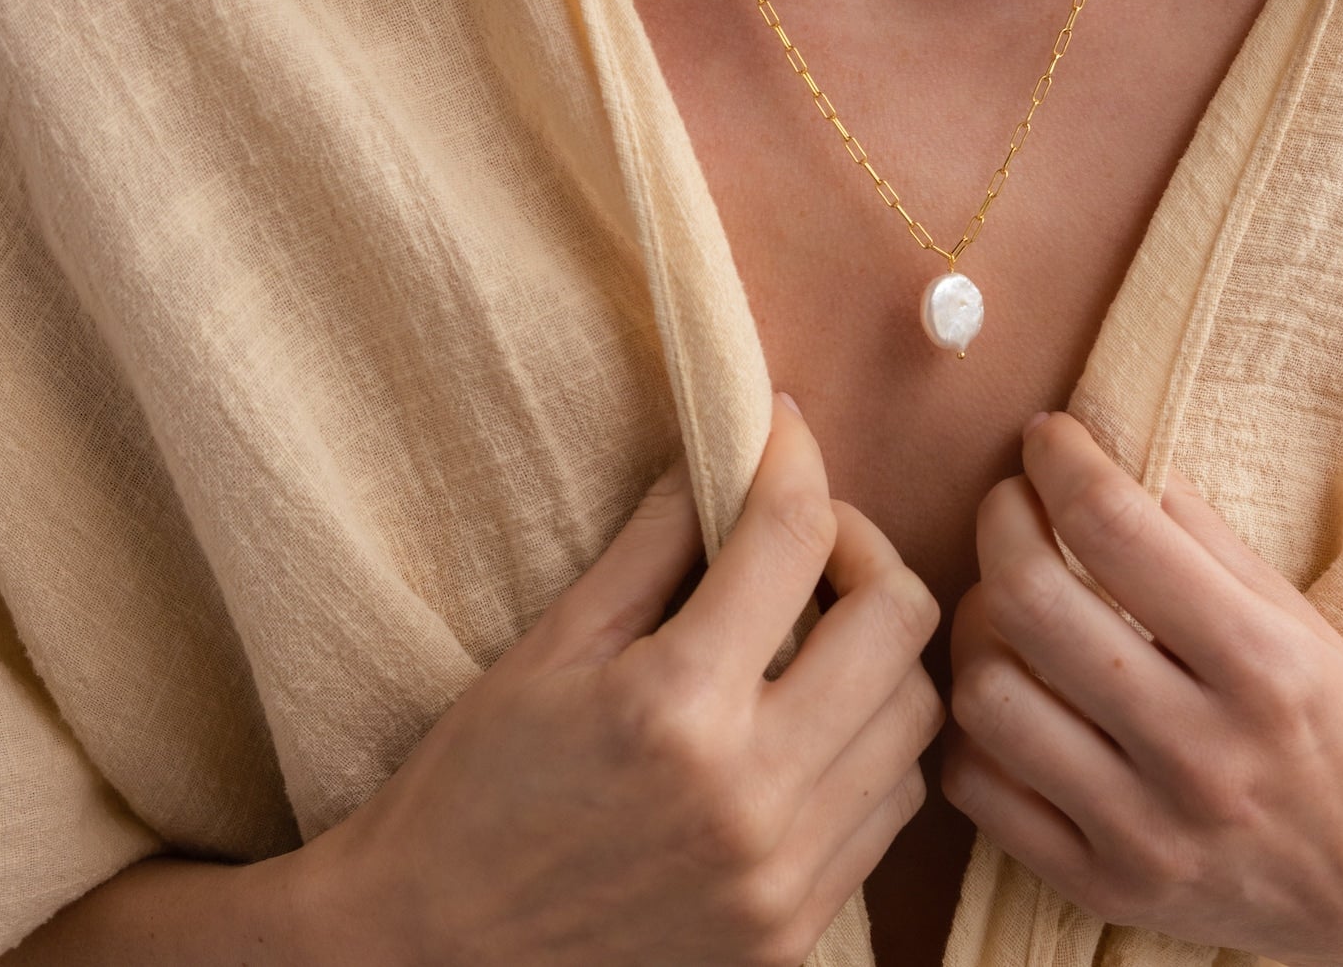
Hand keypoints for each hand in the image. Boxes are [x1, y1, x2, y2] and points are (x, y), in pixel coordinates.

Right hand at [291, 392, 944, 966]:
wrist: (427, 965)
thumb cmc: (471, 795)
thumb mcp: (549, 651)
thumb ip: (652, 546)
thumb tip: (720, 455)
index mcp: (675, 706)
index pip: (791, 537)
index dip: (794, 456)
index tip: (780, 429)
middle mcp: (752, 796)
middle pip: (897, 620)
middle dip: (862, 548)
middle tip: (805, 540)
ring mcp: (785, 879)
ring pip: (915, 717)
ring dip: (878, 651)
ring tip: (814, 633)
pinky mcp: (796, 935)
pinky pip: (890, 809)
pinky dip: (870, 743)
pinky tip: (808, 722)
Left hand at [942, 412, 1342, 966]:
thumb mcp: (1302, 625)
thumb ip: (1205, 541)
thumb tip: (1112, 456)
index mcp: (1263, 667)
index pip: (1115, 528)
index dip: (1060, 459)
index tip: (1048, 437)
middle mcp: (1200, 753)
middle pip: (1029, 600)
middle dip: (1001, 520)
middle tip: (1014, 504)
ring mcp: (1146, 832)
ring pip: (987, 693)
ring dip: (978, 625)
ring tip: (1009, 608)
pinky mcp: (1102, 887)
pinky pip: (977, 787)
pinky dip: (975, 730)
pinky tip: (1015, 697)